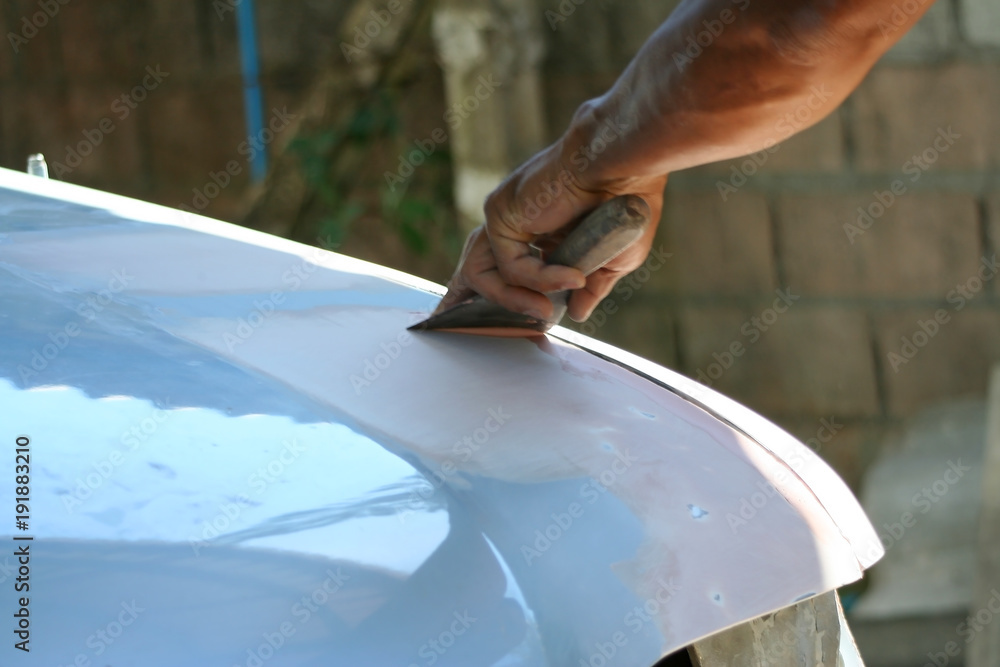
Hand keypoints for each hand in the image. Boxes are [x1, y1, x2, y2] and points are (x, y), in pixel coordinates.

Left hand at [437, 140, 666, 322]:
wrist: (623, 165)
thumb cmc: (627, 203)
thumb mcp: (612, 259)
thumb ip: (591, 287)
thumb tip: (577, 313)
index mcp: (541, 231)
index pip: (509, 270)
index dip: (510, 298)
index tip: (528, 319)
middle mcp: (518, 223)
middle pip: (484, 273)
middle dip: (492, 303)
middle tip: (528, 322)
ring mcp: (506, 217)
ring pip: (491, 274)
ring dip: (518, 301)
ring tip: (547, 311)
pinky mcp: (501, 215)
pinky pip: (510, 265)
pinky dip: (540, 279)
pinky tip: (571, 278)